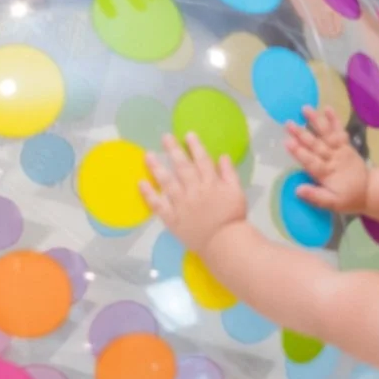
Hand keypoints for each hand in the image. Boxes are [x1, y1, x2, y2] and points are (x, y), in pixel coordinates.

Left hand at [141, 133, 246, 254]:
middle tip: (164, 137)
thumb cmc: (233, 218)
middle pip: (182, 167)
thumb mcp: (237, 192)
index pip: (201, 160)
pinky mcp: (172, 218)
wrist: (224, 243)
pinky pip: (157, 204)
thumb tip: (222, 155)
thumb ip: (229, 173)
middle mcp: (194, 190)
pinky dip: (148, 194)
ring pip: (167, 182)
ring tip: (147, 155)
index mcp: (211, 183)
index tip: (187, 134)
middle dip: (173, 150)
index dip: (194, 146)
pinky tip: (140, 183)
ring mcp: (181, 204)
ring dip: (156, 167)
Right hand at [284, 106, 369, 212]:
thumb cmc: (347, 198)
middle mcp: (333, 159)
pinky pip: (340, 131)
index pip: (311, 162)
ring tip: (305, 109)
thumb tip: (298, 190)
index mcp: (327, 174)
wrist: (370, 191)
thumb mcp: (332, 204)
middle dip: (301, 134)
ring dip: (316, 121)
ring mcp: (340, 150)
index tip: (287, 142)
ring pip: (327, 134)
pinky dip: (334, 120)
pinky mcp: (346, 145)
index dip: (299, 152)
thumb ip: (316, 196)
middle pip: (316, 145)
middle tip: (288, 123)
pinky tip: (327, 108)